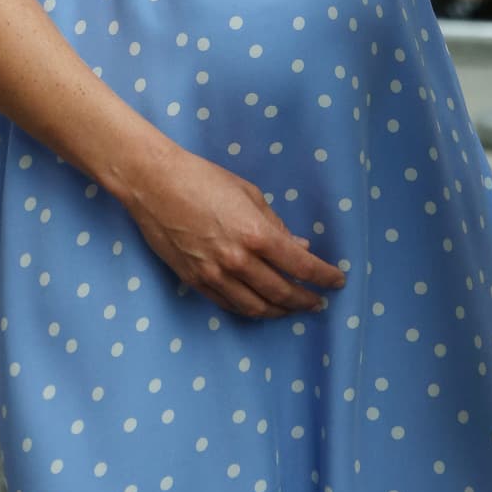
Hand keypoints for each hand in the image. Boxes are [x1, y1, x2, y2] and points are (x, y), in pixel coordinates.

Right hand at [122, 142, 344, 319]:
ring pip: (255, 306)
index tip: (337, 282)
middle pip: (281, 292)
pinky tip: (260, 307)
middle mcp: (238, 260)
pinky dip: (250, 309)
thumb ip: (275, 225)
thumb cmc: (204, 179)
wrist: (154, 184)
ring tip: (293, 309)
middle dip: (305, 300)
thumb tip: (299, 246)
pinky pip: (229, 305)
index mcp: (256, 234)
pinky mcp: (195, 281)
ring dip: (279, 311)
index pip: (300, 265)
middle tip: (319, 303)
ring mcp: (214, 275)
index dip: (323, 277)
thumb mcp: (249, 194)